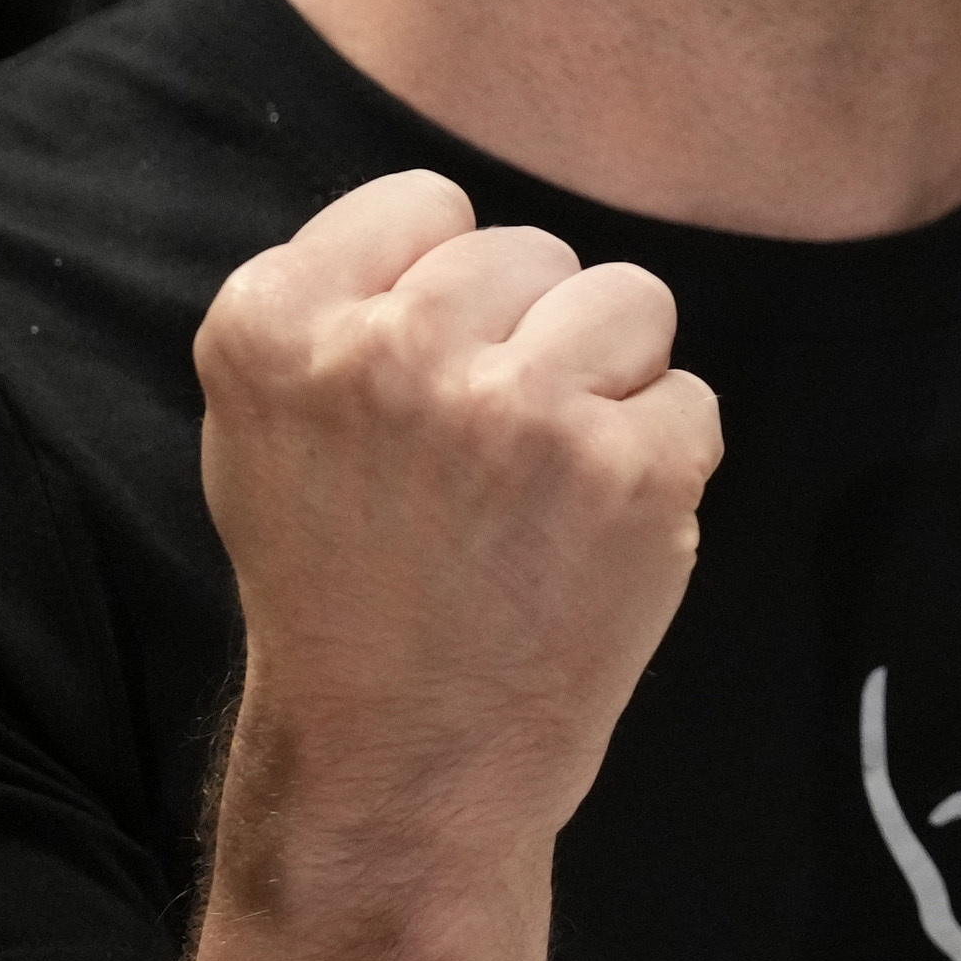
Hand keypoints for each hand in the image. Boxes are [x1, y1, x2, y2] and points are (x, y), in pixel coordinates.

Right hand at [195, 173, 721, 855]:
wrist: (402, 757)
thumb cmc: (341, 584)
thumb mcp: (269, 426)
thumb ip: (343, 303)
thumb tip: (457, 221)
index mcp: (276, 324)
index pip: (425, 204)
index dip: (444, 288)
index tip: (425, 379)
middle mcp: (390, 351)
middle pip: (533, 250)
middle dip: (531, 336)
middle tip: (486, 459)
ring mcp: (517, 408)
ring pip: (630, 301)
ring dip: (611, 381)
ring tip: (546, 484)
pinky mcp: (627, 470)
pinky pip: (690, 401)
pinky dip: (661, 464)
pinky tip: (590, 534)